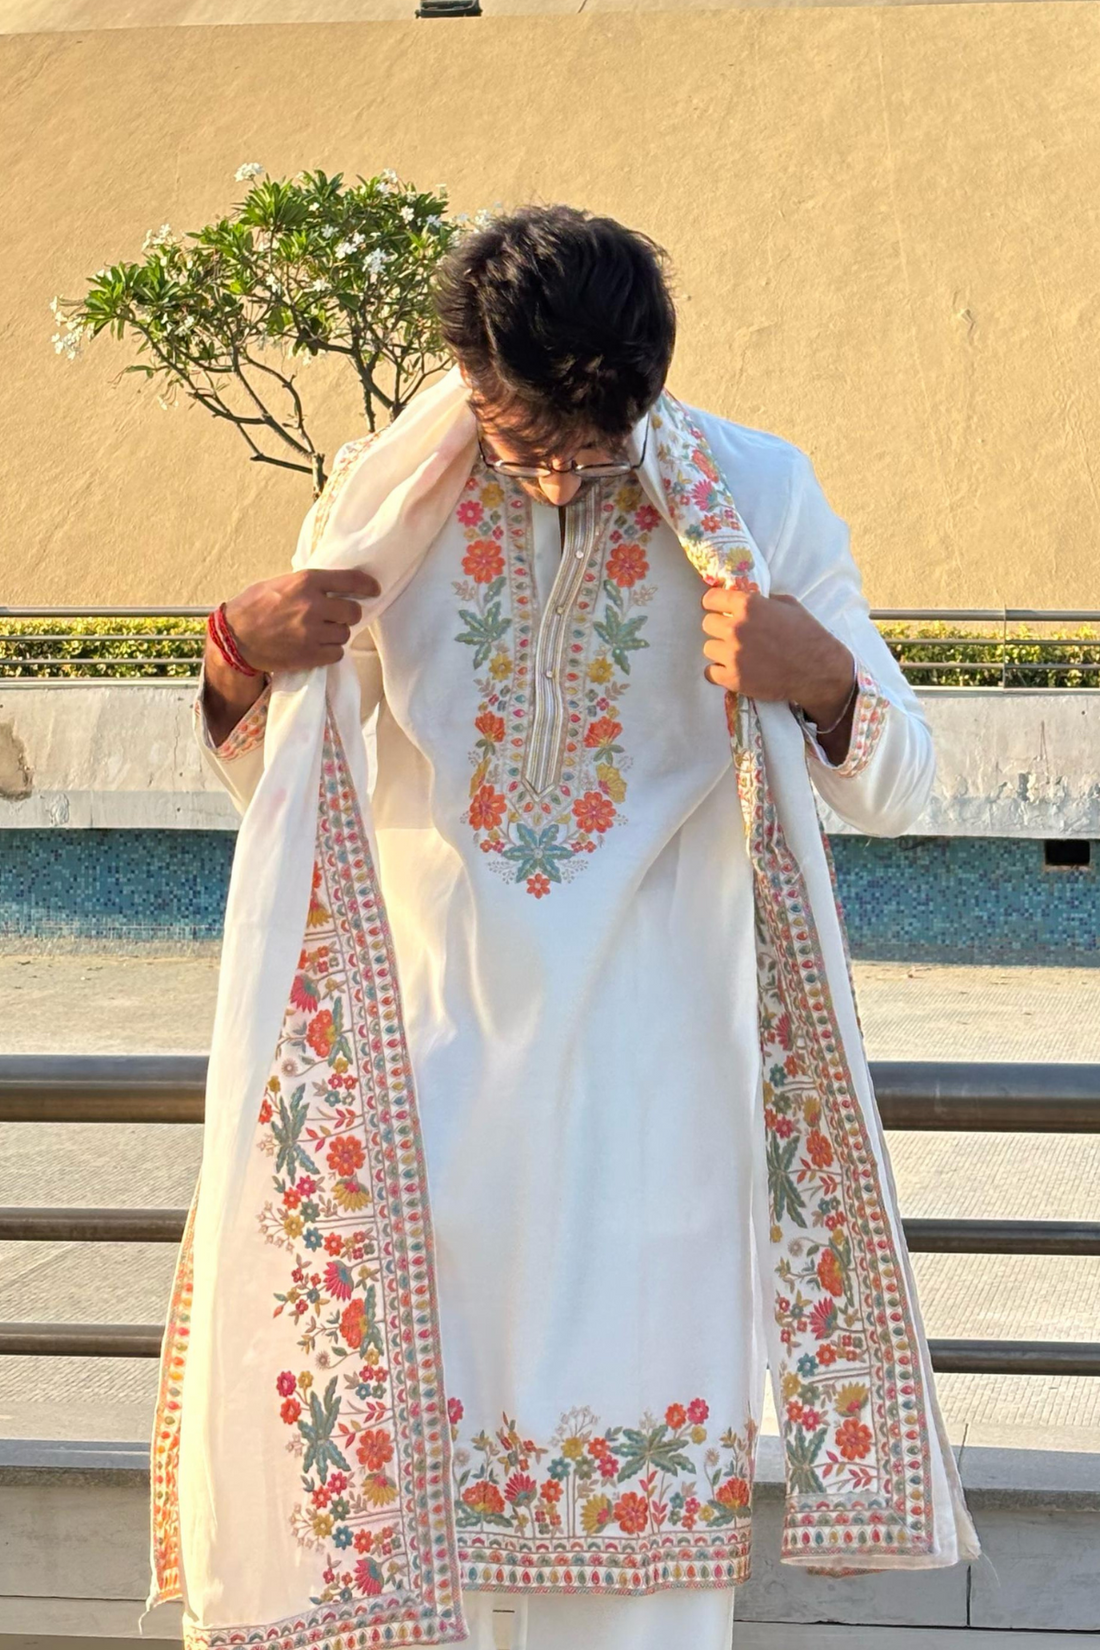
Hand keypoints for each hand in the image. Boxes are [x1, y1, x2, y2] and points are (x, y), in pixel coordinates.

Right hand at [202, 567, 379, 746]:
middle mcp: (312, 605)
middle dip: (348, 614)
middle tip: (337, 617)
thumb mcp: (279, 584)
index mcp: (306, 582)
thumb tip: (333, 586)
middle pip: (353, 611)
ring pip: (344, 634)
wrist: (234, 639)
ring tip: (320, 633)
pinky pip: (336, 653)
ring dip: (337, 634)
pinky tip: (317, 647)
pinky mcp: (310, 654)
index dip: (367, 585)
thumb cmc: (253, 608)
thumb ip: (307, 584)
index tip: (374, 589)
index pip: (350, 580)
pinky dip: (330, 651)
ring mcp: (312, 632)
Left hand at [701, 587, 854, 726]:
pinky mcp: (732, 678)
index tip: (719, 609)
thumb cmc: (807, 634)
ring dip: (720, 650)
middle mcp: (736, 628)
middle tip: (733, 634)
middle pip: (707, 624)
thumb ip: (763, 600)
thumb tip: (747, 599)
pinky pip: (710, 672)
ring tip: (736, 654)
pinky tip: (732, 669)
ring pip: (708, 648)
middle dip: (719, 627)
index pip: (711, 599)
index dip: (715, 604)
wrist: (818, 670)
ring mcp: (732, 655)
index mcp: (748, 605)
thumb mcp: (788, 605)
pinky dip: (719, 672)